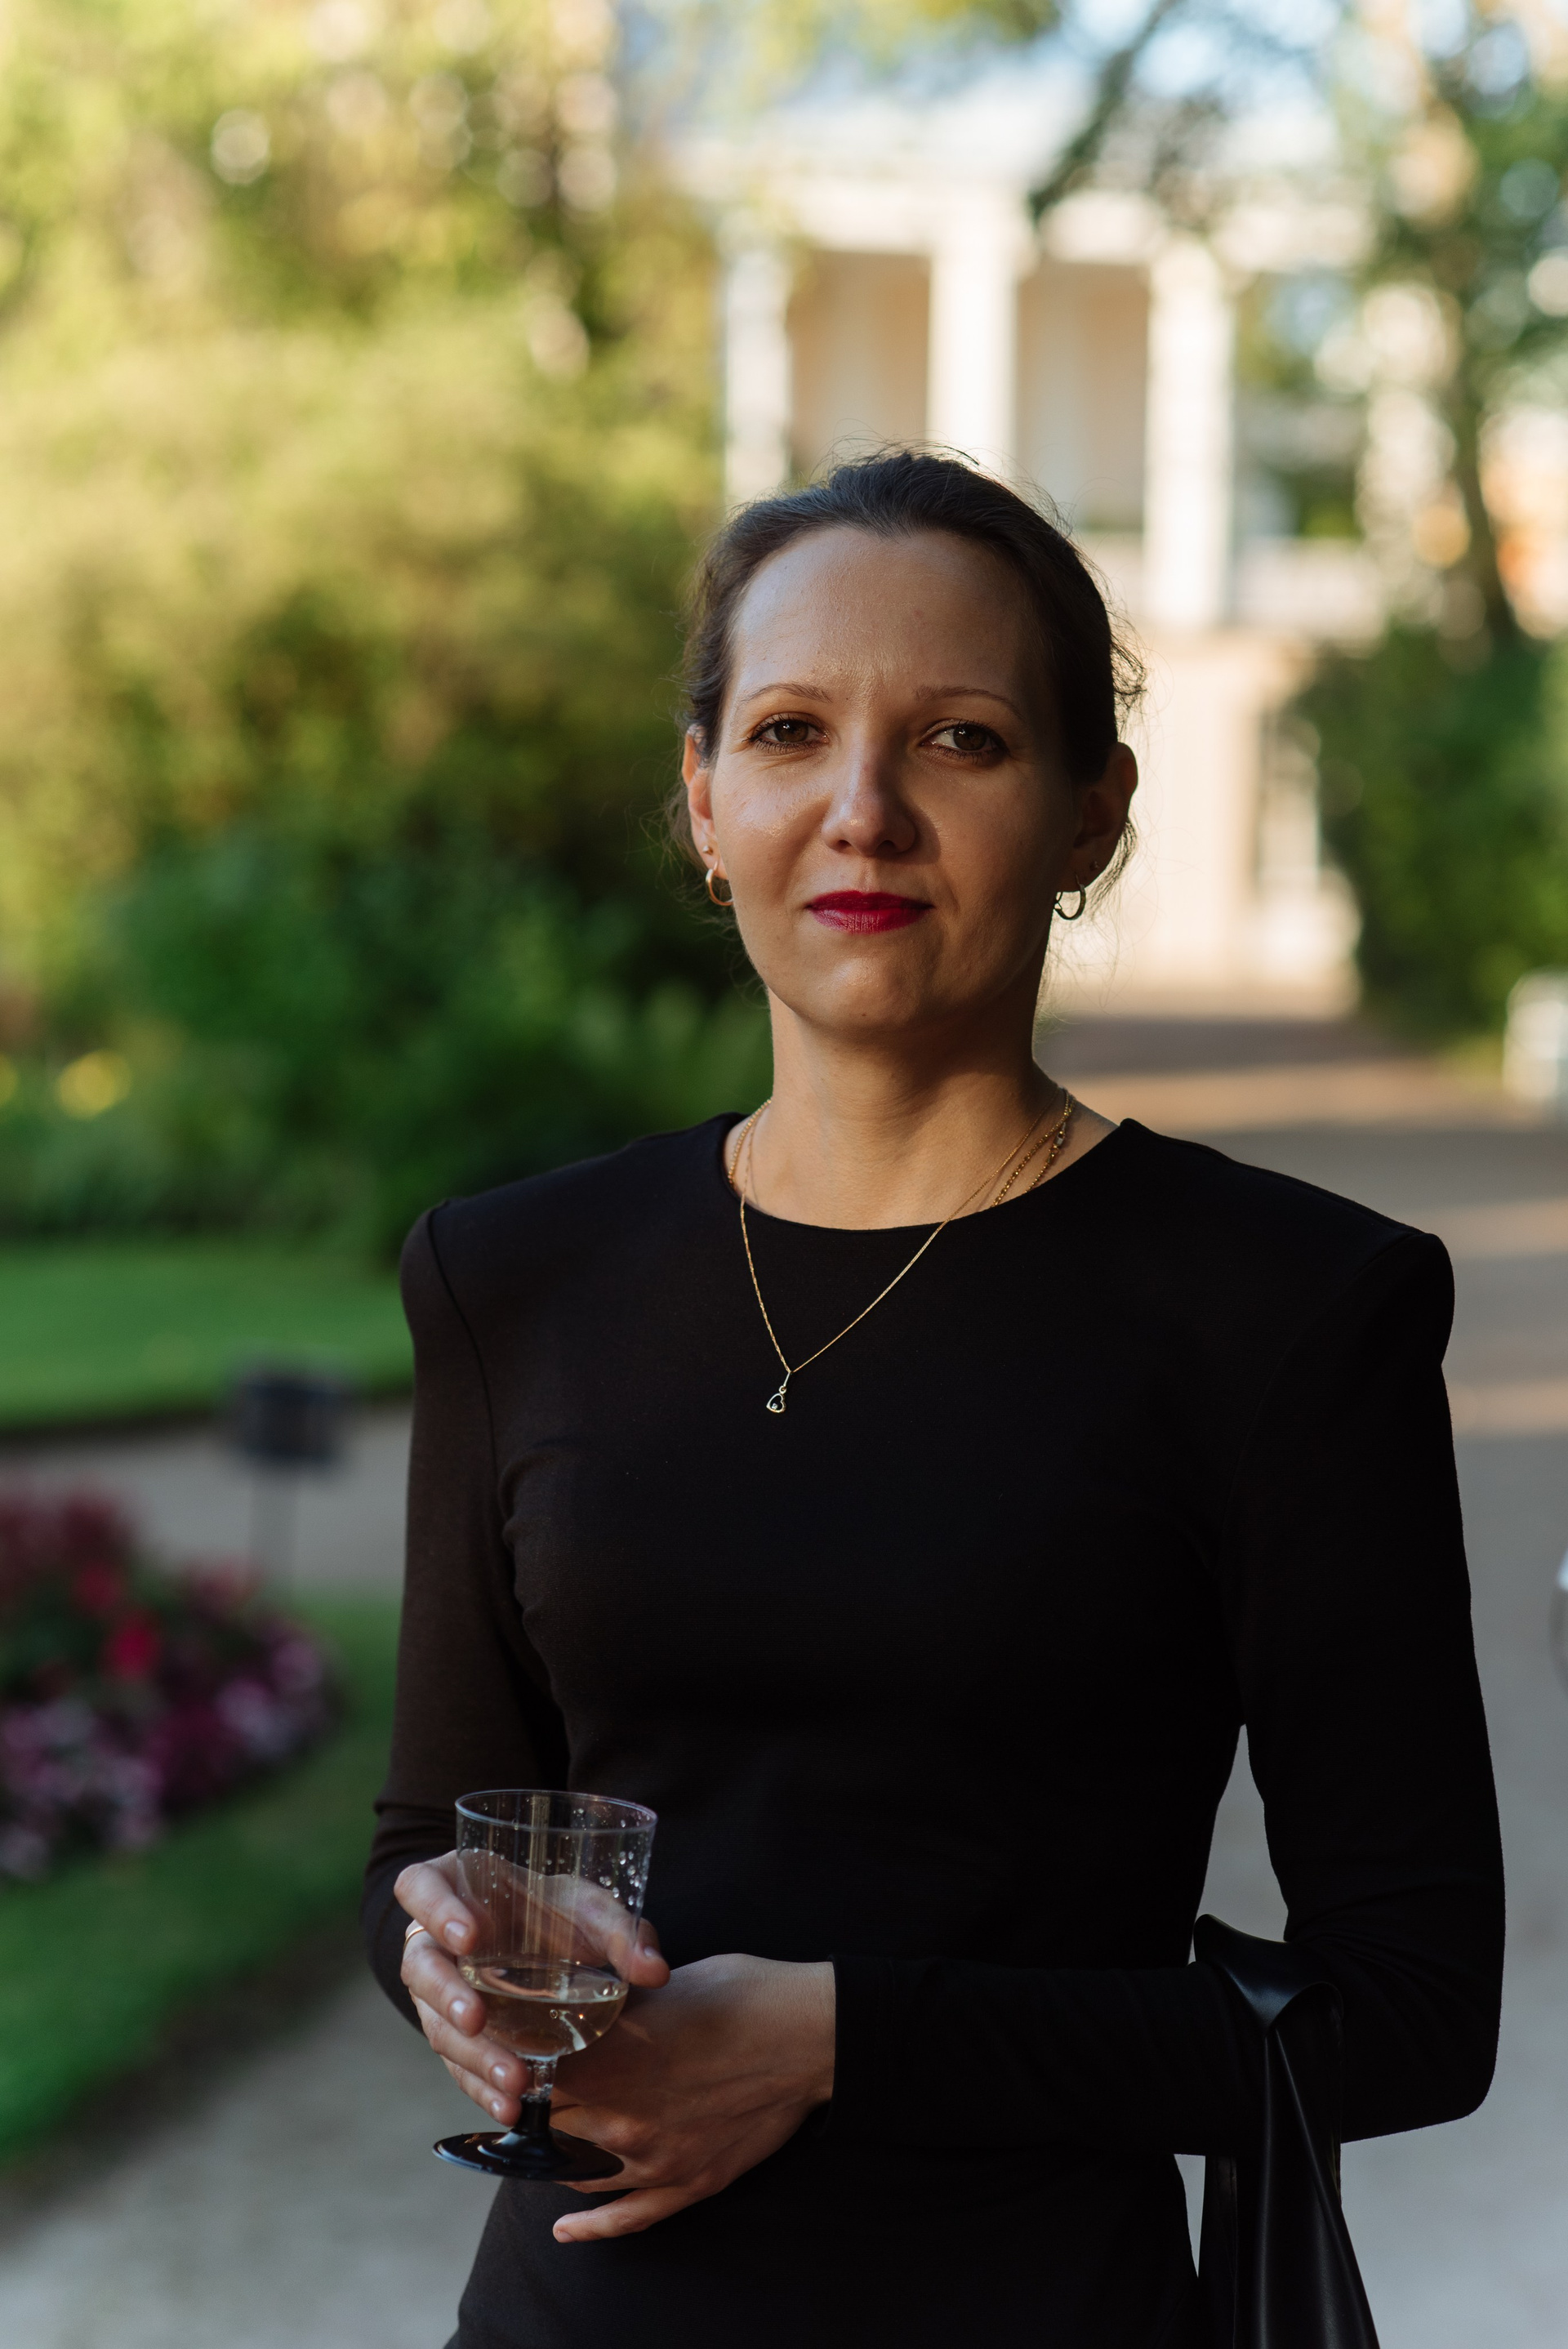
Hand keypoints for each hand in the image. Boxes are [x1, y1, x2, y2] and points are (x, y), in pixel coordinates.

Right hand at [395, 1852, 670, 2127]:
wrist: (554, 1947)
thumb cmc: (560, 1912)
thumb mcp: (592, 1909)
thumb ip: (622, 1933)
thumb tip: (655, 1970)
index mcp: (454, 1885)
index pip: (420, 1887)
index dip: (436, 1909)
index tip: (470, 1936)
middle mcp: (433, 1940)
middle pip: (419, 1965)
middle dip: (446, 1994)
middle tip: (478, 2018)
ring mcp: (438, 1992)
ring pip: (434, 2023)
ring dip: (471, 2054)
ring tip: (514, 2078)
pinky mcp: (453, 2037)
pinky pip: (457, 2065)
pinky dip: (483, 2087)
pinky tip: (511, 2107)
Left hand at [547, 1951, 835, 2243]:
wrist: (809, 2034)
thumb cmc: (741, 1995)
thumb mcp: (663, 1986)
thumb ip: (612, 2010)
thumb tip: (578, 2011)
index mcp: (611, 2061)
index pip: (533, 2080)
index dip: (518, 2071)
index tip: (512, 2064)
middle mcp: (624, 2118)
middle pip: (549, 2131)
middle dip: (534, 2116)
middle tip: (524, 2105)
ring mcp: (657, 2159)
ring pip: (579, 2176)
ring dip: (556, 2165)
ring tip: (543, 2150)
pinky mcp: (690, 2183)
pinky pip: (628, 2218)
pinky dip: (590, 2229)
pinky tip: (564, 2229)